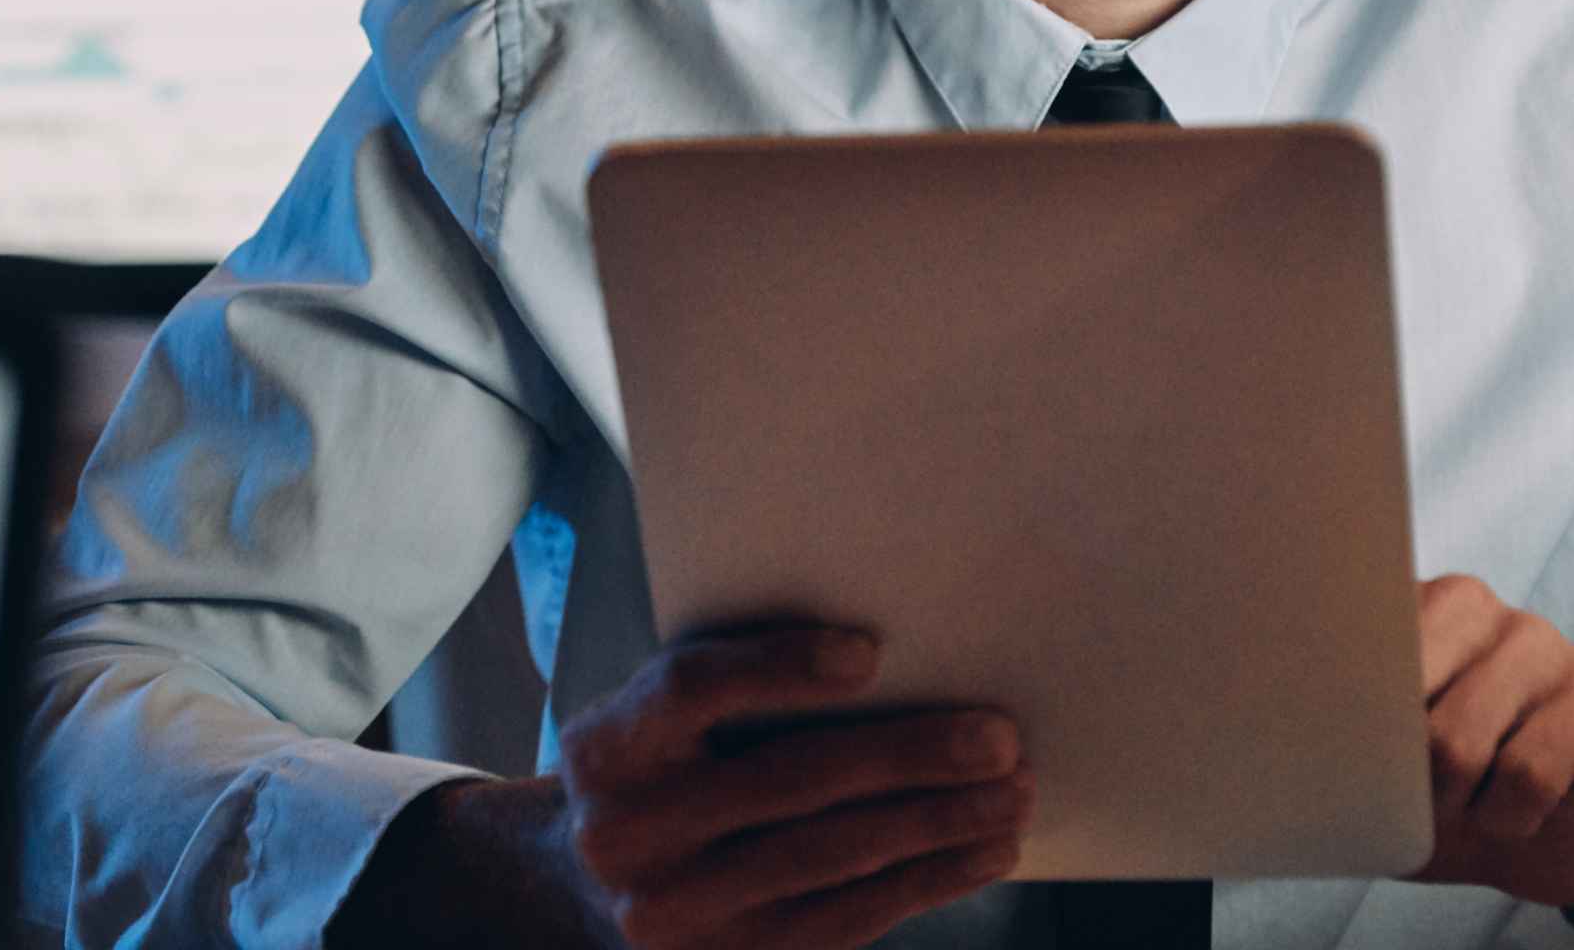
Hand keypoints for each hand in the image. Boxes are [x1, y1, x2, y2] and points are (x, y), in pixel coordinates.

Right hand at [330, 626, 1028, 949]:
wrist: (562, 886)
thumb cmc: (645, 770)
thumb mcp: (651, 719)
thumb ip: (731, 692)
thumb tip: (885, 662)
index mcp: (608, 746)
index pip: (693, 689)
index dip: (779, 668)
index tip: (869, 652)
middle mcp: (630, 833)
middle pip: (786, 782)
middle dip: (907, 756)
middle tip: (998, 734)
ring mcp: (676, 914)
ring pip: (829, 859)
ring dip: (937, 825)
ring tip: (1012, 794)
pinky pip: (844, 922)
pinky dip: (924, 883)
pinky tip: (981, 853)